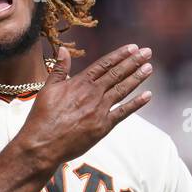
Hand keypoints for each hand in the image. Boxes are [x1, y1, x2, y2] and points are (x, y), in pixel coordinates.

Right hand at [14, 44, 153, 172]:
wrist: (43, 144)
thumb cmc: (42, 117)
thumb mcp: (48, 88)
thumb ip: (59, 69)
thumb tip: (63, 50)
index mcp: (80, 82)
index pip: (104, 64)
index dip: (120, 55)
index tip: (132, 47)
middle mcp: (93, 93)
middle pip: (117, 74)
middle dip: (134, 62)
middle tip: (147, 53)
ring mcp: (100, 109)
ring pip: (123, 89)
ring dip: (137, 78)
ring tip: (149, 68)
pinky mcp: (103, 126)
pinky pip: (124, 112)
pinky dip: (136, 103)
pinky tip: (147, 96)